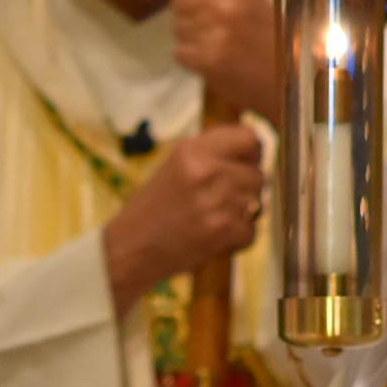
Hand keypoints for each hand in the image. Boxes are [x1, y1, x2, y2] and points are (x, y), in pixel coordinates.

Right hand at [101, 122, 266, 315]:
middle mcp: (205, 171)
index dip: (253, 153)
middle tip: (225, 201)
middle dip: (248, 189)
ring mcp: (215, 201)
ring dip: (243, 214)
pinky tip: (214, 238)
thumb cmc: (151, 209)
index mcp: (192, 150)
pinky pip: (252, 230)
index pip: (248, 138)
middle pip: (257, 174)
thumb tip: (252, 151)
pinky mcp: (221, 230)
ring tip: (215, 219)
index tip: (247, 164)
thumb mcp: (175, 166)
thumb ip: (210, 155)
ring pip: (258, 202)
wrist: (129, 248)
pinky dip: (238, 238)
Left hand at [171, 0, 282, 119]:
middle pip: (179, 0)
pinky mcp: (206, 62)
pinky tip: (215, 61)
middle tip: (212, 26)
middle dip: (190, 13)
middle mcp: (223, 5)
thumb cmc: (285, 40)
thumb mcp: (264, 0)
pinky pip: (180, 53)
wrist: (299, 83)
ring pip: (178, 28)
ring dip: (192, 37)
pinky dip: (193, 59)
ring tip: (218, 45)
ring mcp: (213, 34)